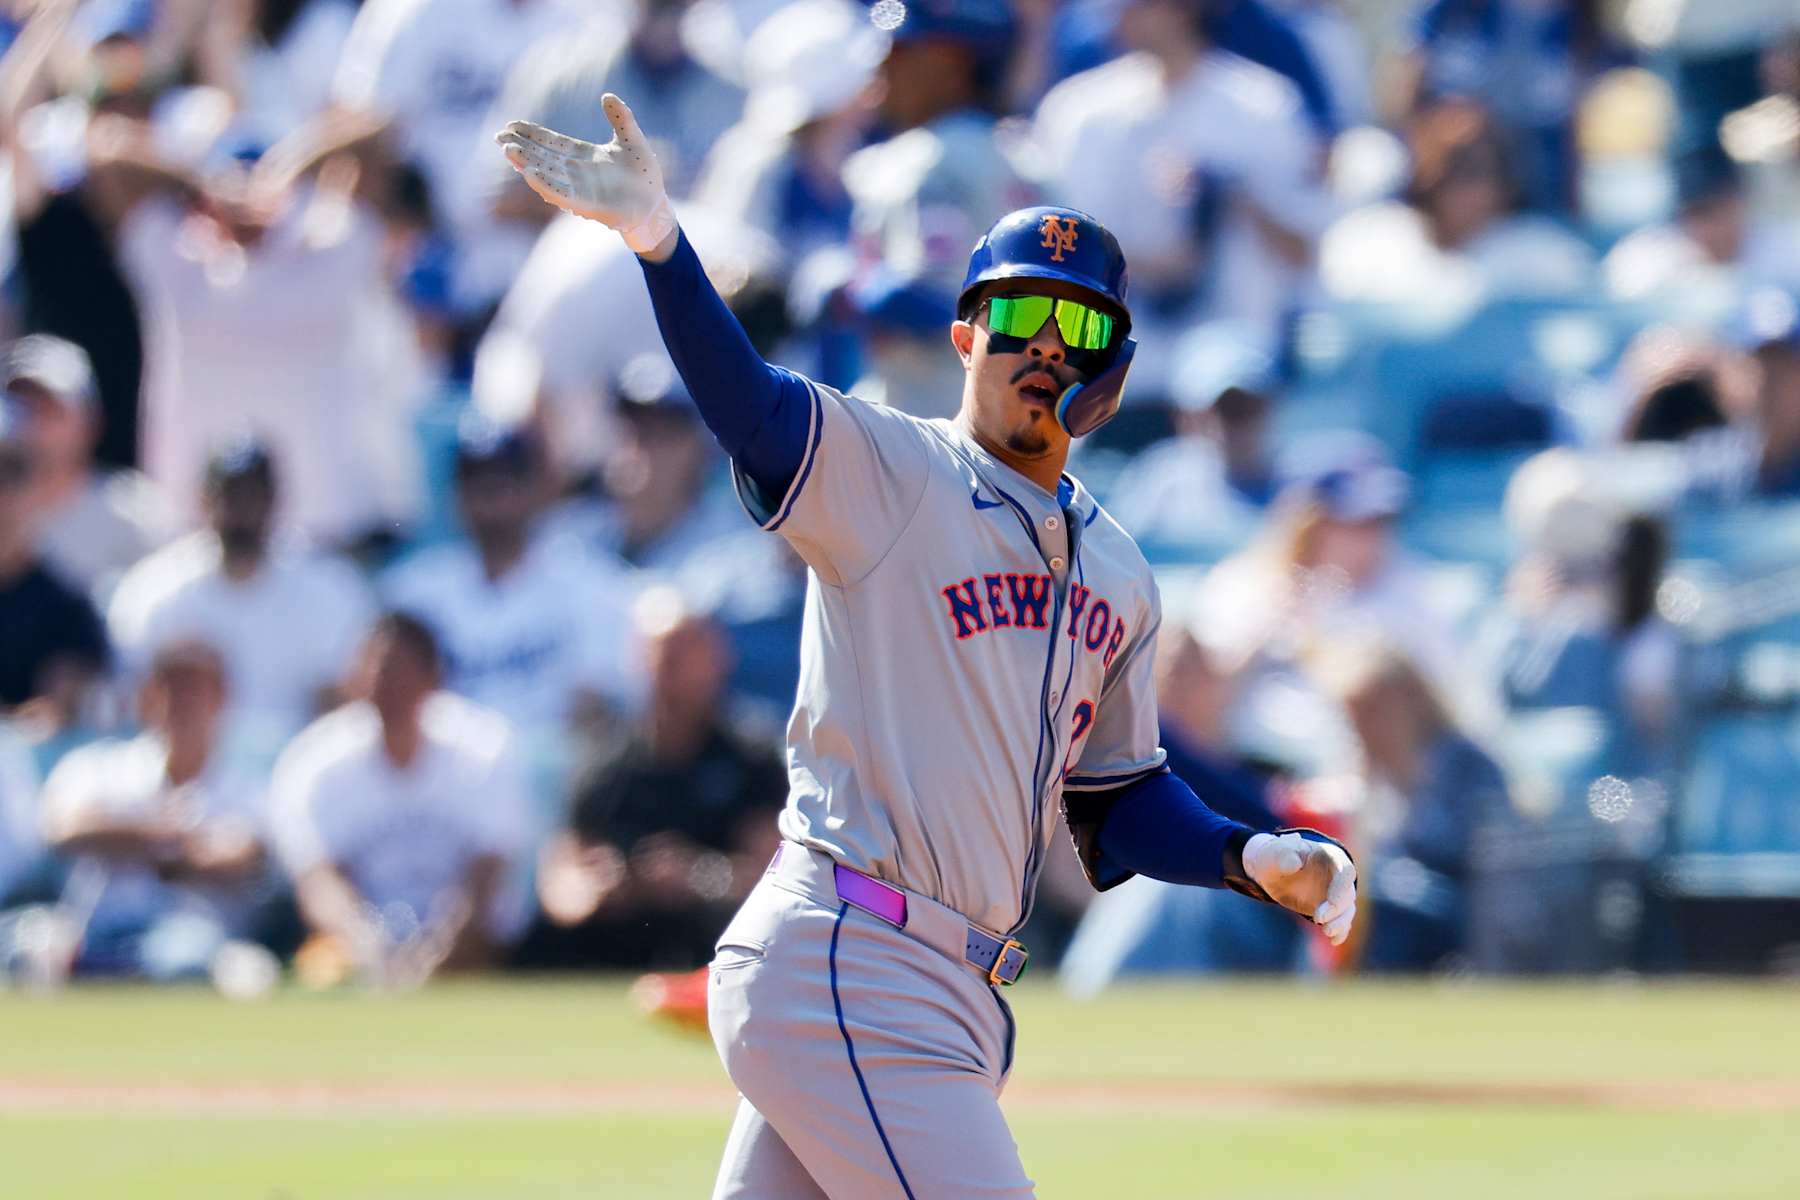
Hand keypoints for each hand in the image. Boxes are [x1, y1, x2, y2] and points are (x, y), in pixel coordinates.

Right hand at [494, 93, 675, 255]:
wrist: (655, 204)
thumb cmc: (643, 174)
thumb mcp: (632, 139)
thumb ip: (620, 118)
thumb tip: (607, 95)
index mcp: (583, 155)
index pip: (551, 142)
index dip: (531, 133)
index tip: (511, 124)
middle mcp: (576, 172)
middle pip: (542, 156)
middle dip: (521, 147)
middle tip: (498, 136)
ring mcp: (580, 188)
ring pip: (547, 174)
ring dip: (527, 163)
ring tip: (507, 151)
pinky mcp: (588, 205)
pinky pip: (562, 194)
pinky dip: (546, 184)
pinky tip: (530, 174)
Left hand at [1242, 831, 1356, 944]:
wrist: (1272, 870)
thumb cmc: (1275, 857)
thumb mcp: (1274, 854)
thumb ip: (1283, 855)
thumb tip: (1294, 863)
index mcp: (1329, 856)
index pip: (1345, 871)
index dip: (1341, 887)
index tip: (1330, 901)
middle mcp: (1337, 875)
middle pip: (1348, 893)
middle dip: (1337, 909)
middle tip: (1318, 920)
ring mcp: (1335, 892)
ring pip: (1347, 909)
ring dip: (1341, 922)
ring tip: (1327, 932)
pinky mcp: (1330, 909)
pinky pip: (1341, 921)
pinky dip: (1340, 931)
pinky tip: (1334, 941)